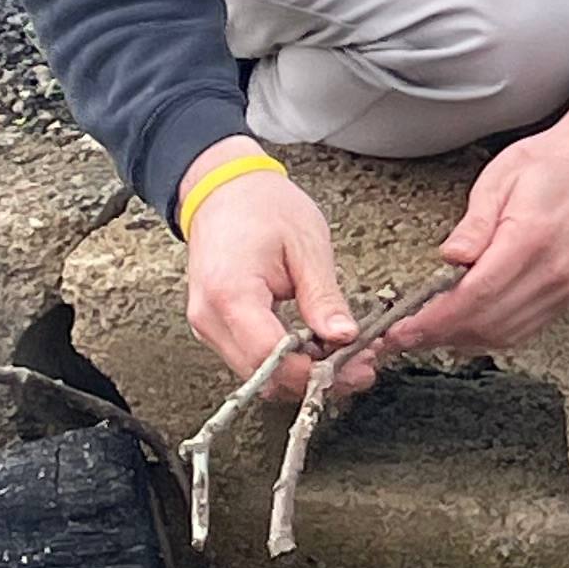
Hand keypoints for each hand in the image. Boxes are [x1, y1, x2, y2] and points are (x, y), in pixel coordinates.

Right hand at [180, 143, 357, 392]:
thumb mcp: (307, 245)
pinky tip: (317, 346)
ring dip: (301, 372)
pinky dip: (285, 360)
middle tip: (360, 366)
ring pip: (257, 373)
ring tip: (345, 355)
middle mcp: (210, 318)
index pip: (270, 357)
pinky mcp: (216, 326)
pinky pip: (251, 357)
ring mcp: (208, 325)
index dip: (313, 371)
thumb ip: (323, 297)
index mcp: (231, 294)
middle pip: (263, 375)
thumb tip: (344, 337)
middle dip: (313, 378)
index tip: (353, 367)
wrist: (223, 190)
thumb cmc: (263, 207)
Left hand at [376, 93, 568, 359]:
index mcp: (531, 240)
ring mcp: (565, 288)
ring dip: (461, 340)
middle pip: (485, 323)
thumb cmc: (553, 161)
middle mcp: (553, 272)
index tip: (401, 331)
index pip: (473, 297)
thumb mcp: (501, 177)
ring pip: (504, 335)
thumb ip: (475, 224)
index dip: (432, 320)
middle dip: (437, 336)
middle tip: (401, 338)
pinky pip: (525, 330)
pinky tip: (467, 329)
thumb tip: (449, 259)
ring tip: (427, 334)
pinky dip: (491, 336)